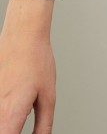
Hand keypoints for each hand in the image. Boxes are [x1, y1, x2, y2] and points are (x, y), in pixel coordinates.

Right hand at [0, 0, 55, 133]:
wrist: (23, 37)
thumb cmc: (36, 62)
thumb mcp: (48, 96)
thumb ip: (44, 125)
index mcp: (10, 117)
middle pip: (1, 133)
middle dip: (12, 132)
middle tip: (21, 125)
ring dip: (7, 125)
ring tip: (18, 113)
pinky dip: (3, 116)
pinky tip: (12, 106)